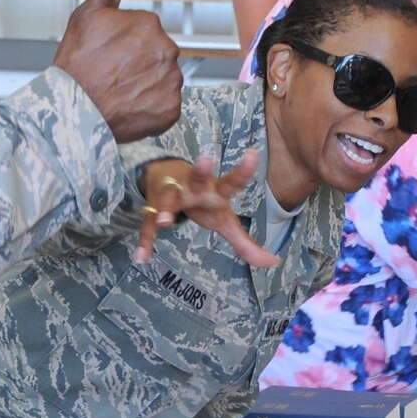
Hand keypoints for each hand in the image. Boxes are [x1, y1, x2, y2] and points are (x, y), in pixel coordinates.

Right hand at [54, 0, 183, 139]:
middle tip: (112, 72)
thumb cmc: (77, 63)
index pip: (144, 31)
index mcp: (150, 24)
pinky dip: (151, 107)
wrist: (72, 109)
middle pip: (156, 54)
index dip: (123, 43)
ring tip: (119, 89)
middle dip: (138, 62)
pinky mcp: (171, 109)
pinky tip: (130, 105)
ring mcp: (170, 81)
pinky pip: (166, 105)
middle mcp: (166, 50)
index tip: (108, 52)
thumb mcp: (90, 12)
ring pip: (162, 79)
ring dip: (146, 84)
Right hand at [136, 153, 277, 268]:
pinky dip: (145, 242)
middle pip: (198, 178)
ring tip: (164, 220)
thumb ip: (245, 242)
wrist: (164, 179)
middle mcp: (193, 187)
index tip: (253, 154)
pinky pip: (147, 226)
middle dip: (201, 171)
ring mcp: (171, 195)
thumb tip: (274, 263)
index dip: (243, 171)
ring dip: (165, 208)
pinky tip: (141, 257)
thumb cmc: (203, 202)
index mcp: (215, 190)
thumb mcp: (224, 221)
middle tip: (205, 161)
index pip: (232, 181)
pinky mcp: (152, 209)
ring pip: (167, 199)